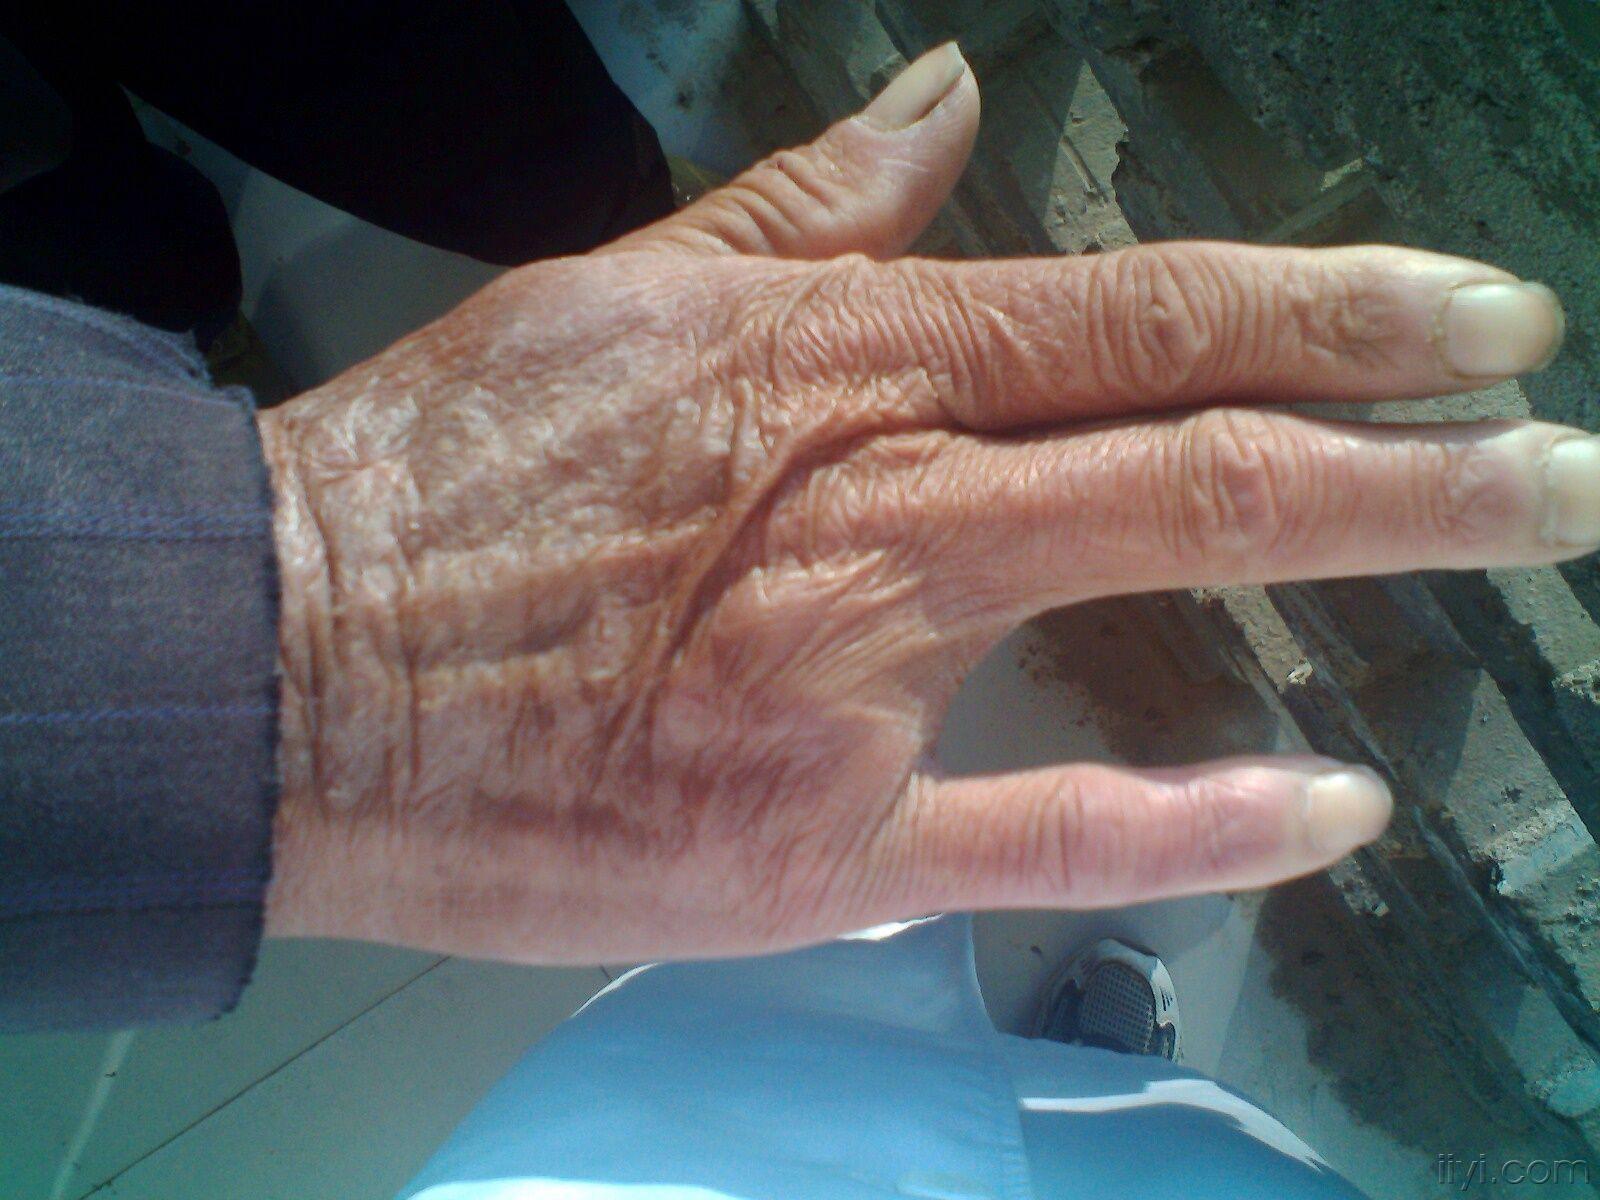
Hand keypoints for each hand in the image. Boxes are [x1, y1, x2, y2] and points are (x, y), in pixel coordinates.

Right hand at [259, 44, 1586, 961]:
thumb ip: (809, 207)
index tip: (1478, 322)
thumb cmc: (449, 470)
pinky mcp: (818, 842)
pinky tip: (1322, 808)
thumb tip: (948, 106)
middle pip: (1199, 453)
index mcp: (833, 361)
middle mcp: (878, 506)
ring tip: (1515, 545)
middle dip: (1416, 449)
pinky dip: (1199, 824)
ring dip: (1360, 558)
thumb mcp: (627, 293)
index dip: (1327, 309)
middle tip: (1567, 455)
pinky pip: (1050, 833)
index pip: (1135, 313)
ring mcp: (859, 681)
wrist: (299, 665)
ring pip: (1152, 604)